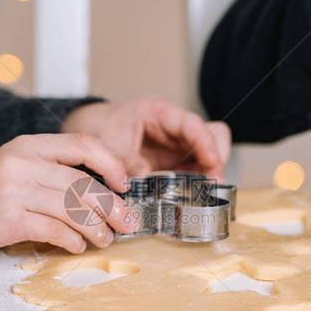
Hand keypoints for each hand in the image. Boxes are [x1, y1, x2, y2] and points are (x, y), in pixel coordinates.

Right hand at [0, 134, 137, 255]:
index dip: (110, 163)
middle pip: (82, 183)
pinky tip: (78, 246)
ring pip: (71, 208)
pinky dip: (71, 240)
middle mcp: (23, 164)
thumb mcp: (19, 165)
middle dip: (111, 205)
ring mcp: (14, 191)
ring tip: (105, 238)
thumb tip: (104, 192)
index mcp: (30, 145)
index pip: (82, 144)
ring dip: (95, 227)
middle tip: (128, 222)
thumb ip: (55, 170)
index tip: (124, 183)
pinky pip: (52, 230)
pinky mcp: (8, 219)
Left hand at [61, 96, 231, 180]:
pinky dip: (198, 184)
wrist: (93, 131)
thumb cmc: (102, 128)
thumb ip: (125, 159)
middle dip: (216, 159)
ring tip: (205, 194)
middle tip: (213, 184)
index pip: (191, 123)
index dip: (205, 142)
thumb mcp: (108, 142)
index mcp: (159, 113)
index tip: (212, 162)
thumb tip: (144, 178)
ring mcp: (177, 146)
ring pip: (209, 155)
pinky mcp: (175, 163)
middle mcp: (174, 128)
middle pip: (212, 136)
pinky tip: (193, 197)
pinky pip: (196, 172)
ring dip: (210, 175)